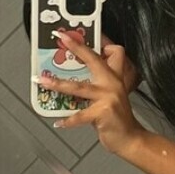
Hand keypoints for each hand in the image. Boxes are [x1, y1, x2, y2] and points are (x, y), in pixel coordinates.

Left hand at [36, 32, 141, 154]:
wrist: (130, 139)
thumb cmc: (117, 118)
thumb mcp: (109, 96)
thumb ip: (94, 86)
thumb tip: (69, 80)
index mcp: (114, 77)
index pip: (111, 51)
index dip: (98, 40)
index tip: (83, 35)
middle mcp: (112, 83)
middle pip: (93, 59)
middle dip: (76, 47)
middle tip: (61, 39)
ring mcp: (108, 97)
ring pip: (79, 87)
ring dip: (58, 83)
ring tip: (44, 81)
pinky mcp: (103, 112)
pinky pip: (80, 116)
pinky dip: (68, 120)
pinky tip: (59, 122)